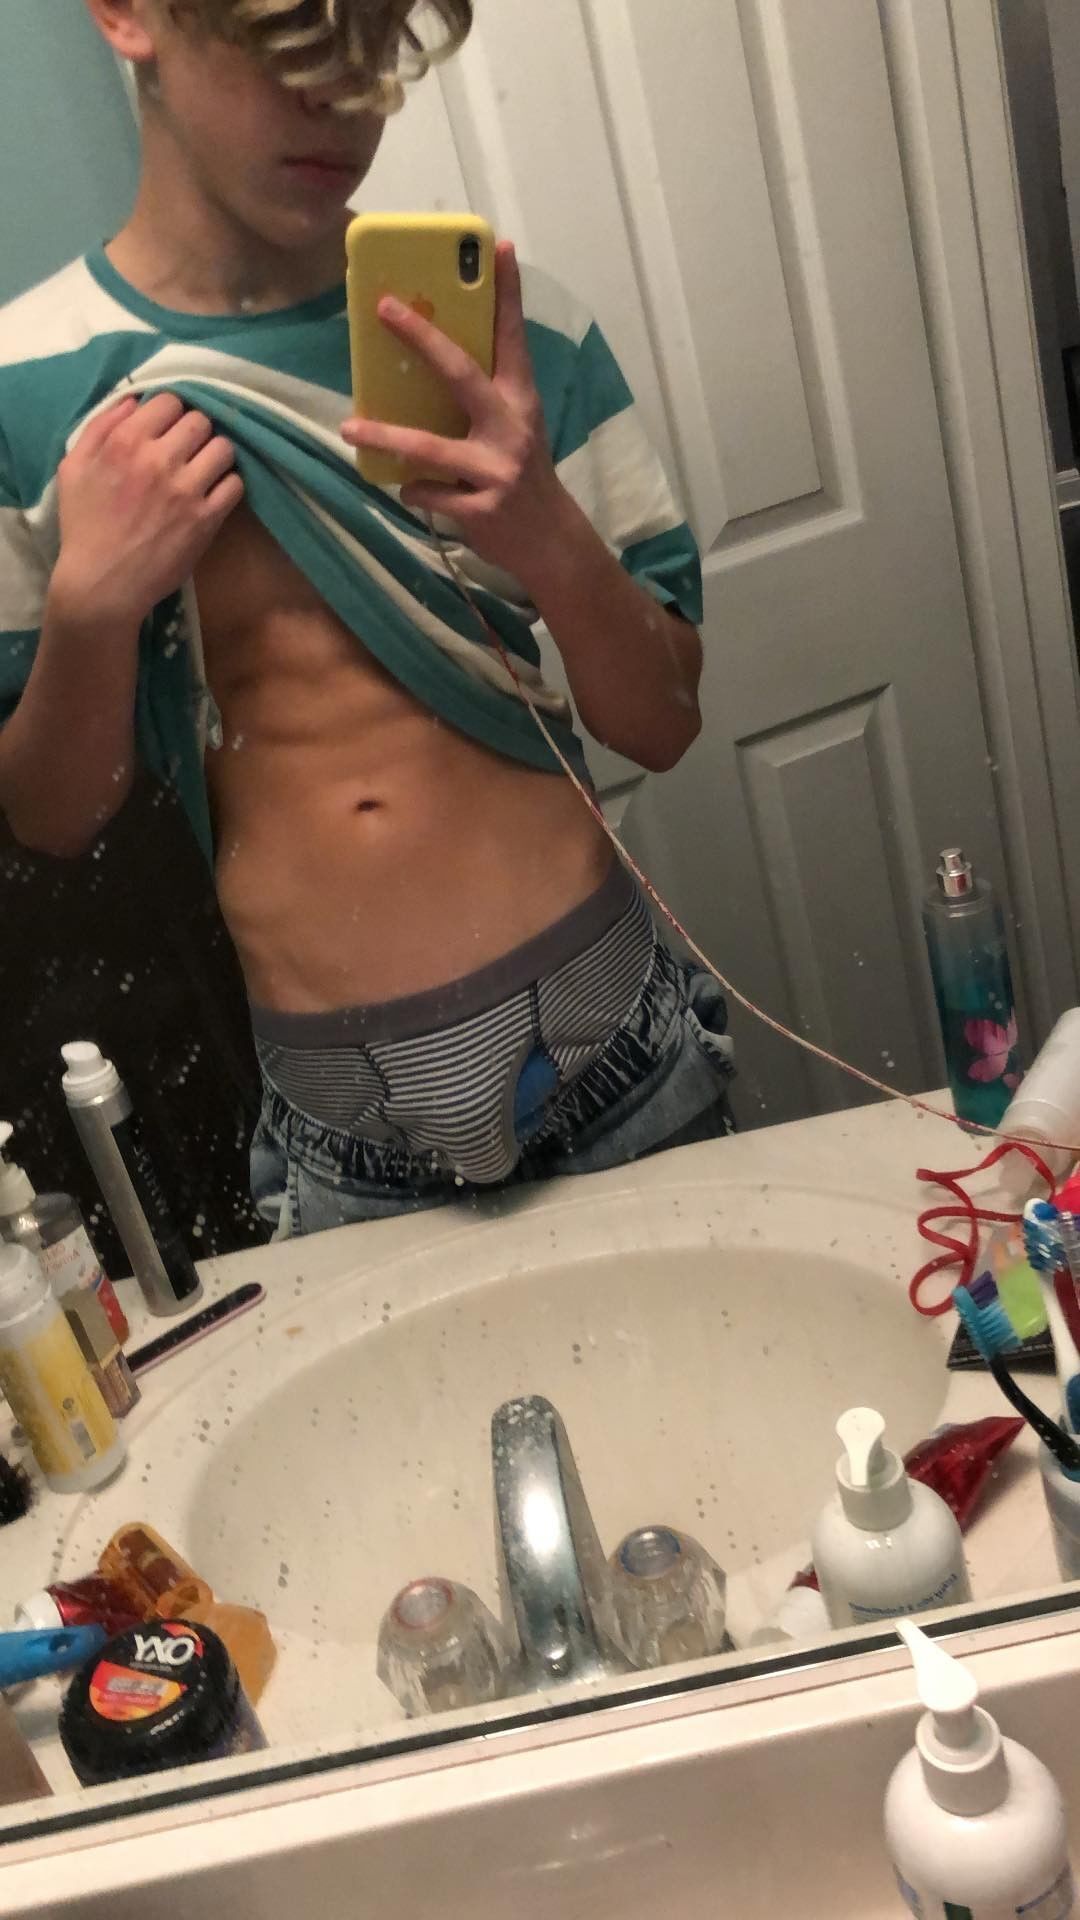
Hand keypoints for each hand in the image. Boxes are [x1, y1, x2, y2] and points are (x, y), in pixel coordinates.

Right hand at [53, 393, 243, 626]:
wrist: (102, 584)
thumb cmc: (84, 526)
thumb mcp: (73, 468)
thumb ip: (100, 427)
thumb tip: (133, 400)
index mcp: (126, 442)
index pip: (169, 401)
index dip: (171, 413)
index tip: (168, 429)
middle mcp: (159, 459)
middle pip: (200, 421)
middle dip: (195, 433)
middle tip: (187, 451)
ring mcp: (186, 489)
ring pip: (223, 448)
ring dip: (216, 456)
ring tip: (205, 470)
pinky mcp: (206, 518)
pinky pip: (235, 484)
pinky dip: (228, 485)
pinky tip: (214, 493)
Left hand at [341, 241, 565, 578]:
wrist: (551, 543)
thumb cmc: (522, 476)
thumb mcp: (516, 428)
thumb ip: (484, 396)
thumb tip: (429, 360)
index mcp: (521, 401)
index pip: (513, 338)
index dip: (508, 293)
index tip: (501, 248)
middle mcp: (511, 429)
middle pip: (462, 374)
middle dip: (422, 338)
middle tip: (384, 308)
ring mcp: (496, 470)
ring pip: (429, 448)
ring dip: (385, 437)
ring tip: (350, 429)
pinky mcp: (480, 509)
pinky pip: (428, 493)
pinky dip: (414, 490)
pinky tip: (411, 490)